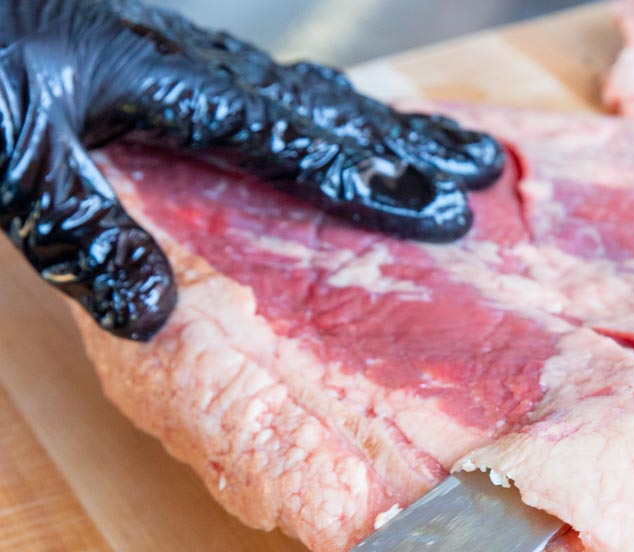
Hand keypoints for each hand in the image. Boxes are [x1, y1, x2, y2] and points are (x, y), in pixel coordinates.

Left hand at [0, 0, 503, 339]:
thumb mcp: (5, 153)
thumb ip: (83, 227)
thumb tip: (158, 313)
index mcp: (162, 80)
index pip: (294, 142)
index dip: (374, 182)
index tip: (444, 212)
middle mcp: (178, 60)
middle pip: (319, 105)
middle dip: (406, 142)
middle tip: (482, 168)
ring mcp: (161, 53)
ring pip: (293, 88)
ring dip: (368, 122)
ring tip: (432, 143)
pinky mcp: (136, 56)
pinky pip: (250, 84)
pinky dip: (307, 110)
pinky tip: (317, 123)